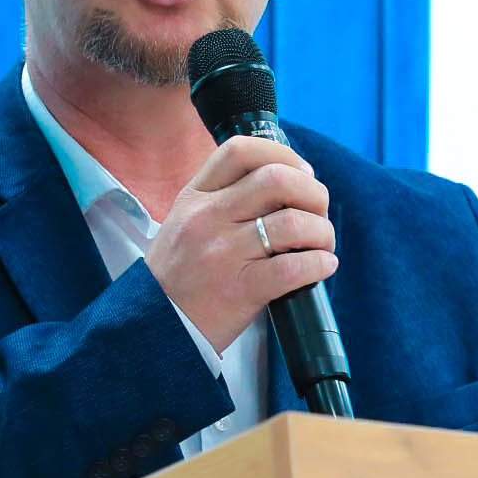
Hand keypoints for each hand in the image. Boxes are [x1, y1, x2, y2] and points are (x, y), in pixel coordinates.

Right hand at [149, 136, 337, 350]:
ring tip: (322, 245)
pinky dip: (319, 264)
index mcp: (195, 197)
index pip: (240, 151)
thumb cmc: (178, 277)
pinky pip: (294, 267)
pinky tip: (321, 268)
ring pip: (294, 222)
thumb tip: (285, 184)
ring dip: (322, 232)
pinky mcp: (240, 289)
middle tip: (318, 212)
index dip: (283, 155)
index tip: (301, 173)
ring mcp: (223, 253)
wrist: (156, 327)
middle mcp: (208, 218)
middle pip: (277, 179)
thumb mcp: (184, 223)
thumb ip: (222, 200)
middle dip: (313, 192)